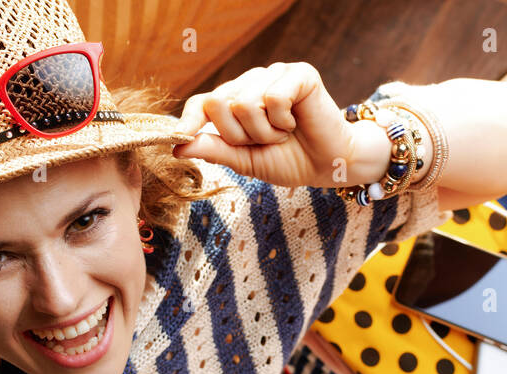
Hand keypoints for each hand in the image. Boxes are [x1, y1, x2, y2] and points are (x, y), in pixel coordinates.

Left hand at [172, 61, 357, 188]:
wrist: (329, 165)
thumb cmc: (290, 161)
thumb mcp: (245, 160)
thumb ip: (214, 149)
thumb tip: (177, 147)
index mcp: (236, 101)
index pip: (202, 103)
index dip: (189, 120)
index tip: (180, 137)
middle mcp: (252, 82)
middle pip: (219, 104)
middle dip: (240, 136)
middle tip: (266, 141)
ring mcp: (274, 74)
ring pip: (244, 103)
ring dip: (264, 132)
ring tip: (283, 134)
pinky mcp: (298, 73)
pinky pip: (272, 97)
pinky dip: (282, 120)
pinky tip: (295, 123)